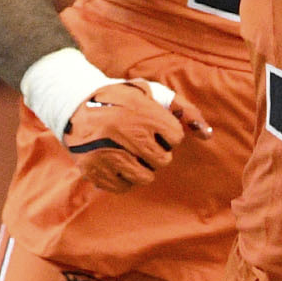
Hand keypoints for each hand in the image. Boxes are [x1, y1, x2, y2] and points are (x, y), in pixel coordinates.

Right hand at [63, 79, 211, 192]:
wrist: (73, 105)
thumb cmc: (120, 99)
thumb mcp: (149, 94)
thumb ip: (183, 110)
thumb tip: (207, 135)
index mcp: (142, 113)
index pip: (176, 136)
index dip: (167, 132)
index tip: (153, 126)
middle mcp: (126, 135)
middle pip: (163, 160)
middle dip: (156, 151)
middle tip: (140, 140)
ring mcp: (109, 155)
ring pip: (145, 176)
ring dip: (142, 166)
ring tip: (129, 152)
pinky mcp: (95, 171)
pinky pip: (124, 187)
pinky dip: (123, 177)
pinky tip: (115, 161)